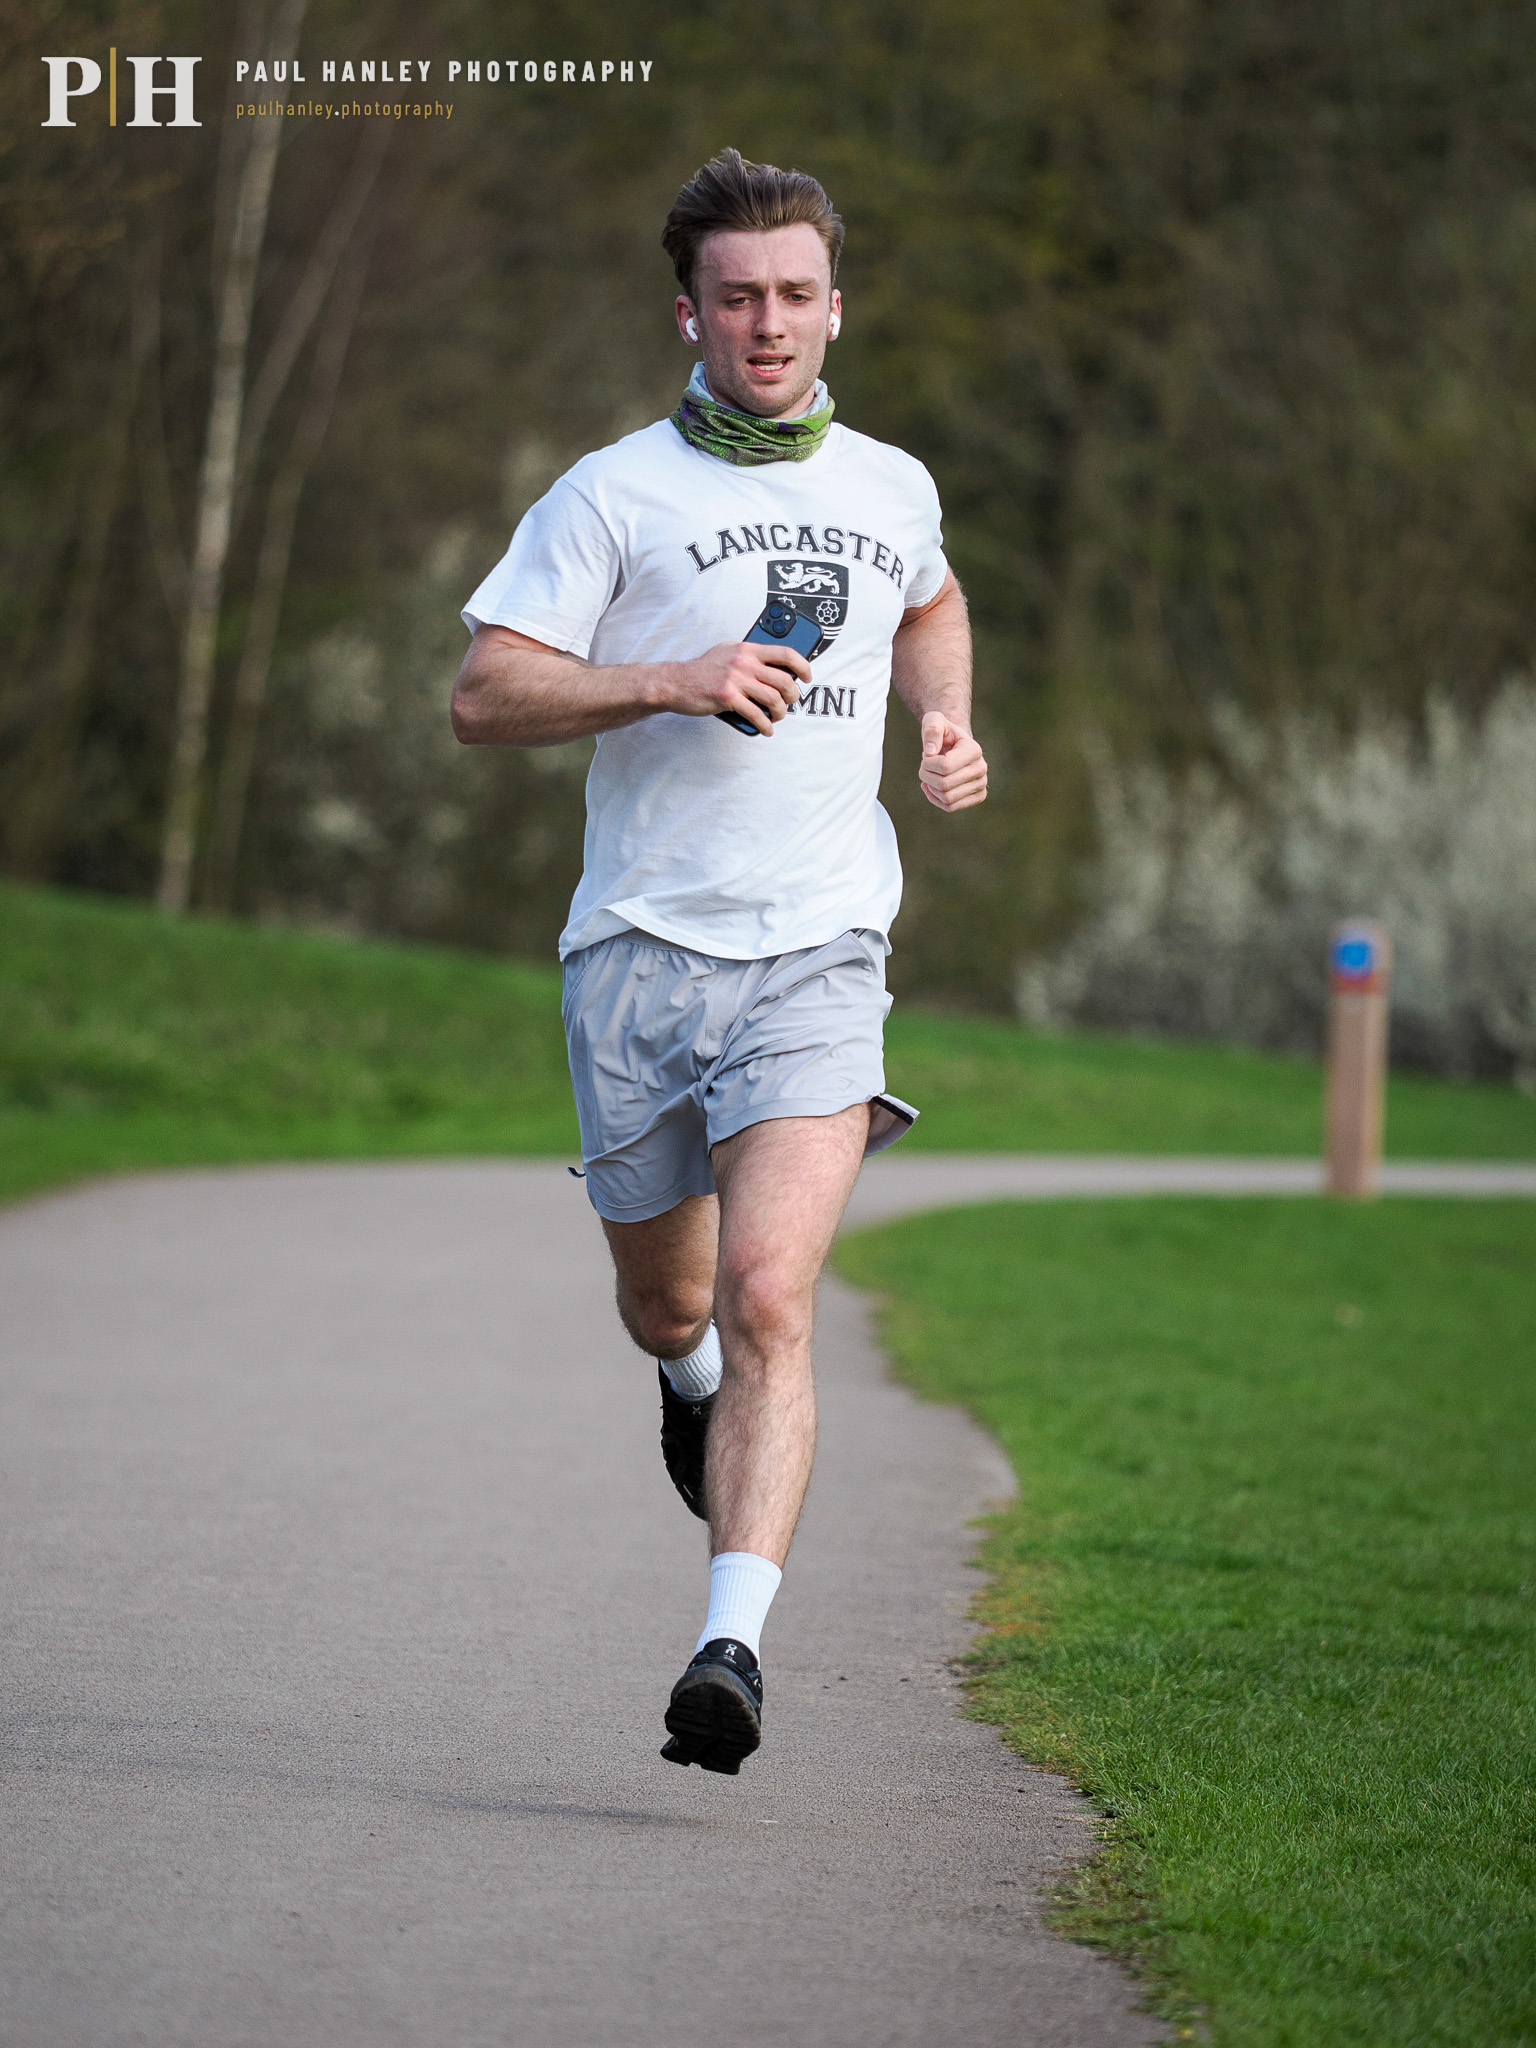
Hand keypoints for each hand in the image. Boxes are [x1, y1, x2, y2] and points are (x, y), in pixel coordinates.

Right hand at [666, 641, 810, 735]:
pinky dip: (765, 726)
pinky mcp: (728, 697)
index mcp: (747, 649)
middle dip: (792, 697)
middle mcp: (744, 662)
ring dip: (780, 713)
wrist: (676, 682)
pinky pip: (756, 714)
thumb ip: (750, 657)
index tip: (807, 677)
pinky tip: (766, 729)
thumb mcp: (728, 653)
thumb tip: (776, 669)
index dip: (803, 666)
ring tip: (776, 718)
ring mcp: (736, 679)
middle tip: (789, 703)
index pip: (786, 653)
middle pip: (784, 680)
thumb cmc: (703, 670)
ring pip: (774, 699)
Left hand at [919, 711, 987, 810]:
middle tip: (924, 766)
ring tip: (930, 775)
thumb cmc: (943, 732)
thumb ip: (932, 728)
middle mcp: (982, 768)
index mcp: (974, 750)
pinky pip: (951, 807)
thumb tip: (930, 751)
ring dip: (931, 787)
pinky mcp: (978, 796)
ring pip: (947, 798)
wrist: (955, 744)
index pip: (945, 766)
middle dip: (926, 776)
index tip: (926, 754)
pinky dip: (935, 799)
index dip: (927, 763)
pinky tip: (931, 786)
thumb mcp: (935, 720)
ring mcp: (981, 784)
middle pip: (944, 784)